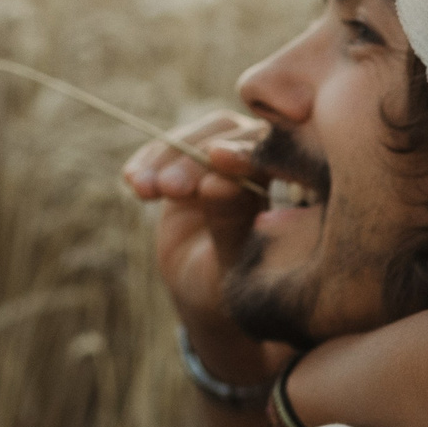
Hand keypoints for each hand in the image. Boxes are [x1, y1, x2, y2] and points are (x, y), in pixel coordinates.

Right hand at [121, 112, 279, 390]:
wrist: (206, 291)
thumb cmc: (233, 287)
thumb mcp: (233, 267)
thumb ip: (230, 225)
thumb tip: (219, 181)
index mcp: (295, 182)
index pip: (278, 153)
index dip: (247, 152)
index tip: (218, 159)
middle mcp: (267, 158)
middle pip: (233, 135)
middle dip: (196, 159)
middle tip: (170, 189)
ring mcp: (229, 153)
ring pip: (200, 134)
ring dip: (166, 157)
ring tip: (143, 189)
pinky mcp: (194, 157)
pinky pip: (169, 146)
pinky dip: (148, 160)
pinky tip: (131, 180)